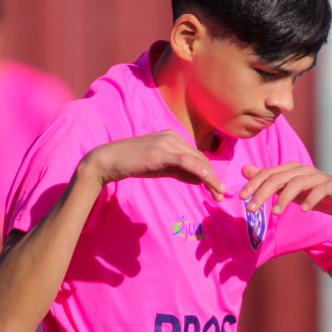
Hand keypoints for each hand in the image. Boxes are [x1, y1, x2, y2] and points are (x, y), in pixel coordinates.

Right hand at [81, 130, 225, 199]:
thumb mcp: (160, 167)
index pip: (197, 156)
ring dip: (210, 178)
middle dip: (213, 178)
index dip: (210, 173)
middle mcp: (172, 136)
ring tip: (218, 193)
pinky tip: (208, 179)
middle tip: (221, 195)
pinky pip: (185, 161)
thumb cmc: (132, 164)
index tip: (218, 189)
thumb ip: (179, 170)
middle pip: (200, 158)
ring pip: (196, 160)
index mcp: (172, 138)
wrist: (109, 160)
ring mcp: (167, 142)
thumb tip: (199, 179)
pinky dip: (199, 170)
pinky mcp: (161, 151)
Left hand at [238, 163, 331, 218]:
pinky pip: (321, 189)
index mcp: (290, 169)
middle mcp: (303, 170)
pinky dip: (311, 199)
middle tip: (251, 209)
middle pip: (279, 177)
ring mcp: (318, 176)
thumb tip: (245, 170)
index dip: (253, 184)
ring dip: (284, 198)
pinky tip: (303, 210)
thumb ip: (268, 180)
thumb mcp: (288, 189)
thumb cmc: (313, 193)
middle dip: (263, 192)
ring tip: (276, 213)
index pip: (268, 173)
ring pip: (298, 182)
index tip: (241, 198)